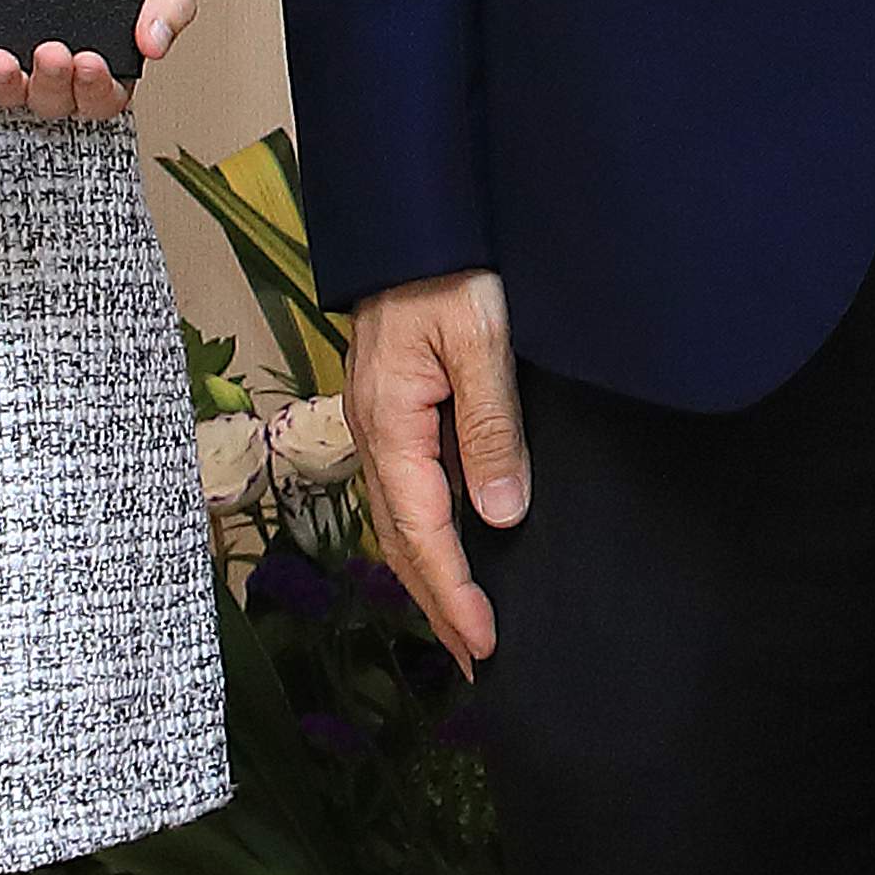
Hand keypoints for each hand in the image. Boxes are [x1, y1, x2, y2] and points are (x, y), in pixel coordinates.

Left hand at [0, 0, 184, 119]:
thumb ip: (169, 4)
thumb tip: (154, 44)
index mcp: (109, 63)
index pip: (105, 97)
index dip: (96, 89)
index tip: (90, 62)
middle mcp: (61, 72)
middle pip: (56, 102)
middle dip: (51, 82)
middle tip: (51, 52)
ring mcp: (19, 64)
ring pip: (11, 95)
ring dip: (4, 86)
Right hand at [347, 271, 529, 667]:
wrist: (418, 216)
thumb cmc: (451, 268)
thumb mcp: (482, 342)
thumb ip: (491, 428)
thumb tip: (500, 515)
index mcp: (390, 424)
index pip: (423, 532)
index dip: (454, 593)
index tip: (484, 642)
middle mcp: (374, 432)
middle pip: (402, 539)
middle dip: (437, 603)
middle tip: (476, 658)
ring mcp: (379, 421)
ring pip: (400, 518)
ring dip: (430, 574)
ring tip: (463, 623)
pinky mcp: (393, 408)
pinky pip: (407, 488)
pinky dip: (426, 532)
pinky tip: (452, 546)